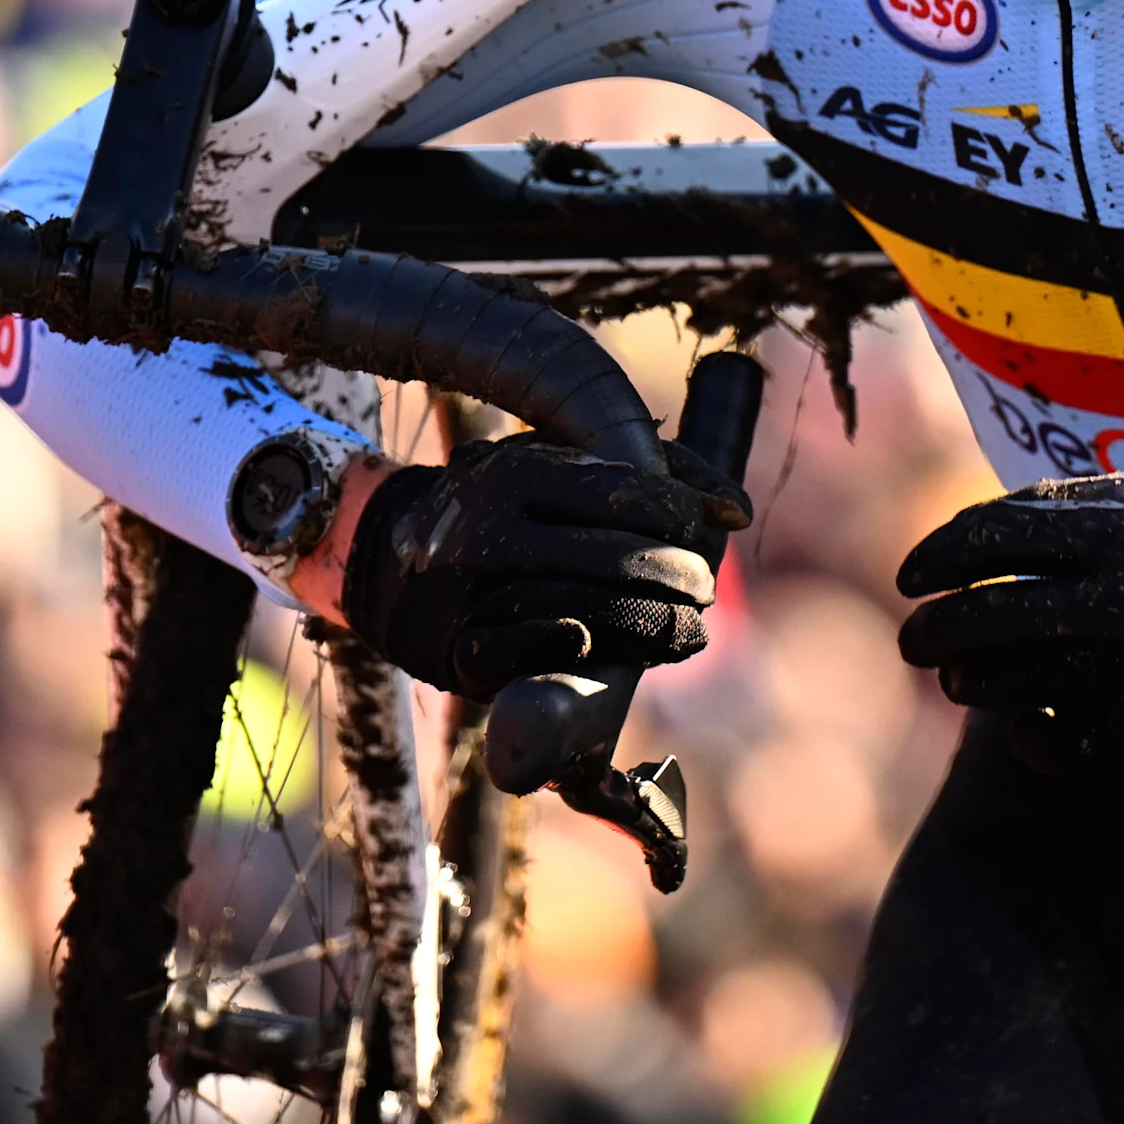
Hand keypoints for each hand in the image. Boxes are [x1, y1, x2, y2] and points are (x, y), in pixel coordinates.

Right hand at [339, 435, 744, 696]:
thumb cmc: (500, 508)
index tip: (699, 531)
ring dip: (648, 626)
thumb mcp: (552, 467)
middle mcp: (488, 529)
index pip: (624, 492)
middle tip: (703, 591)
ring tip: (687, 629)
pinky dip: (575, 648)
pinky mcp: (457, 650)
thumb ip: (649, 471)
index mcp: (517, 472)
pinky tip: (610, 648)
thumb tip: (736, 512)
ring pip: (582, 611)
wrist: (387, 559)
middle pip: (612, 558)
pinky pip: (528, 655)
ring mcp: (470, 594)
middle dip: (674, 577)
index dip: (677, 514)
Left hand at [895, 476, 1123, 768]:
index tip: (911, 579)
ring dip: (968, 683)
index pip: (988, 537)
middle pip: (983, 618)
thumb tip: (967, 537)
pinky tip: (1026, 722)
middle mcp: (1116, 598)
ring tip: (961, 679)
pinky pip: (1049, 740)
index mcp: (1115, 530)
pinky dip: (1026, 733)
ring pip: (1004, 683)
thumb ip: (1066, 515)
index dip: (936, 558)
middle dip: (933, 633)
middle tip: (913, 641)